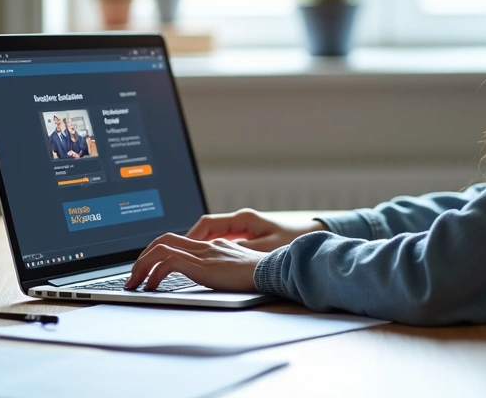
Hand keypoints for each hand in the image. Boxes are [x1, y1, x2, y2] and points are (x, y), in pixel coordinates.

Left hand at [125, 234, 264, 291]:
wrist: (272, 270)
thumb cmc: (261, 274)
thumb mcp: (238, 270)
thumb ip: (224, 268)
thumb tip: (215, 278)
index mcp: (212, 245)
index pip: (176, 240)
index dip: (157, 251)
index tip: (147, 268)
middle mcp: (205, 245)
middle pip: (163, 240)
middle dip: (142, 258)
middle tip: (133, 276)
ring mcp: (202, 253)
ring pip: (160, 248)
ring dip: (142, 266)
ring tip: (135, 283)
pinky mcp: (202, 265)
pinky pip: (168, 262)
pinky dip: (154, 274)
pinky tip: (152, 288)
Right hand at [186, 208, 327, 251]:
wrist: (312, 238)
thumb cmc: (294, 240)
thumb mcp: (267, 248)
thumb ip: (243, 250)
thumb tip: (220, 253)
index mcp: (242, 220)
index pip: (207, 223)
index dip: (191, 236)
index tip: (178, 249)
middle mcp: (240, 222)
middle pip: (205, 229)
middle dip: (188, 243)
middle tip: (172, 257)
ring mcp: (243, 230)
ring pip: (213, 237)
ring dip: (199, 248)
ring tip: (184, 263)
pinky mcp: (248, 239)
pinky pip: (222, 243)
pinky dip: (211, 251)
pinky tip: (207, 264)